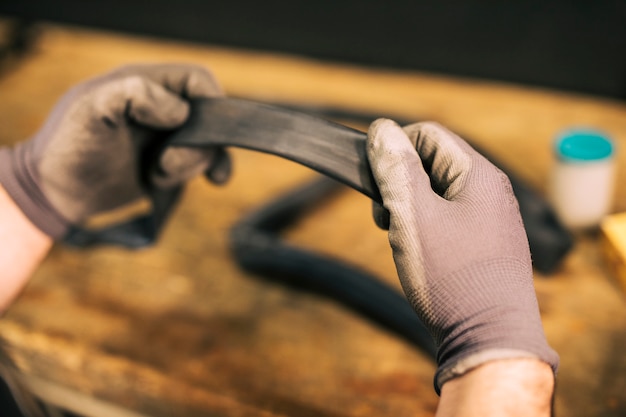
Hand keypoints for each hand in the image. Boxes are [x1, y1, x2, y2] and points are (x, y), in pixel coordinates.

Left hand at [0, 63, 229, 238]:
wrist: (58, 192)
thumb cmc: (68, 148)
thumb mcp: (91, 112)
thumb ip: (131, 95)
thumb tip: (179, 112)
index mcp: (143, 82)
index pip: (196, 79)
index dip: (207, 100)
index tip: (192, 128)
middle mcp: (161, 107)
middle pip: (209, 114)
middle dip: (198, 143)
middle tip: (166, 162)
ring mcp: (168, 136)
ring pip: (208, 143)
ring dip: (190, 165)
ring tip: (155, 175)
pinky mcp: (171, 162)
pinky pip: (206, 160)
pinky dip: (216, 169)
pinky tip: (215, 180)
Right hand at [366, 119, 557, 392]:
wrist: (490, 339)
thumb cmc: (453, 278)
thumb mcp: (413, 216)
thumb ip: (396, 169)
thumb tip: (382, 129)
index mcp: (478, 174)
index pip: (428, 134)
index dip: (394, 149)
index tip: (373, 181)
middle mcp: (491, 191)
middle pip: (433, 163)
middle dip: (400, 183)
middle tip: (385, 217)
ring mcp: (492, 219)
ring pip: (439, 194)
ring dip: (411, 208)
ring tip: (402, 239)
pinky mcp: (488, 245)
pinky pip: (450, 220)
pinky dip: (427, 228)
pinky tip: (421, 254)